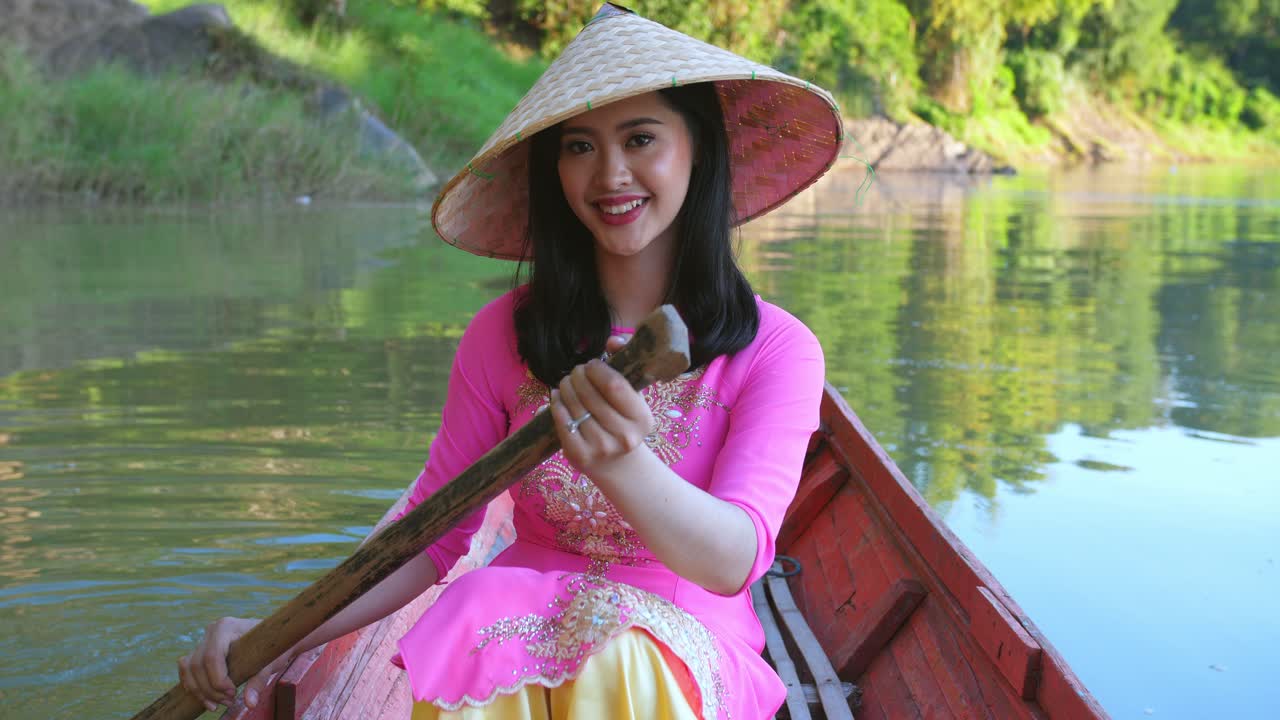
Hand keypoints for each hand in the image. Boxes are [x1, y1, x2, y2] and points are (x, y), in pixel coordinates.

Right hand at [177, 617, 292, 711]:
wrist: (274, 636)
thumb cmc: (274, 646)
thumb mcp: (271, 662)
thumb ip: (259, 681)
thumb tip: (250, 703)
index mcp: (226, 627)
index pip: (212, 656)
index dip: (217, 680)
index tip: (233, 694)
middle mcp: (212, 631)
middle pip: (198, 665)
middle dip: (210, 689)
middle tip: (228, 702)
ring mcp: (204, 640)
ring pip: (189, 669)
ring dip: (200, 691)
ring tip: (216, 705)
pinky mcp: (201, 651)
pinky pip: (187, 669)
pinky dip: (193, 686)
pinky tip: (206, 699)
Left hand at [551, 335, 655, 476]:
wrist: (618, 465)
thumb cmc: (624, 422)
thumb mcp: (632, 398)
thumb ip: (624, 365)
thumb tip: (613, 340)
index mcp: (642, 418)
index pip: (614, 385)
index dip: (598, 369)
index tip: (592, 364)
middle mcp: (624, 435)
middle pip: (590, 394)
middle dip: (577, 376)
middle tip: (575, 372)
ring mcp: (602, 448)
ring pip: (574, 406)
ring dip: (565, 388)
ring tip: (566, 382)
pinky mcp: (581, 456)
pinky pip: (562, 422)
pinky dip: (556, 405)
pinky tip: (557, 397)